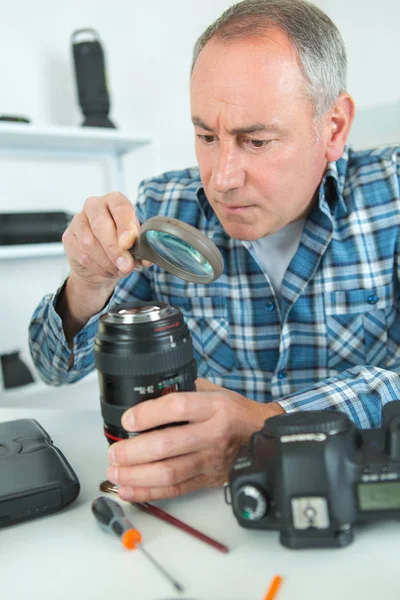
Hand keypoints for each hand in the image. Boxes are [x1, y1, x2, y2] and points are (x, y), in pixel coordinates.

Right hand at [62, 191, 151, 286]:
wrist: (103, 263)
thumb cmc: (122, 246)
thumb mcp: (136, 246)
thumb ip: (142, 250)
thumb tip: (146, 258)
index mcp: (115, 201)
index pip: (120, 207)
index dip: (125, 225)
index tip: (128, 243)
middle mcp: (94, 206)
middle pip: (100, 224)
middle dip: (115, 249)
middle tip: (126, 265)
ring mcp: (78, 220)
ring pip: (89, 242)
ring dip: (107, 261)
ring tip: (120, 270)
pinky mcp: (68, 237)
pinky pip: (81, 254)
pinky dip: (97, 267)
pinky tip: (108, 271)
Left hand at [106, 378, 284, 501]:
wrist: (262, 434)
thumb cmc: (237, 411)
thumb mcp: (215, 391)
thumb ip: (185, 389)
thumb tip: (151, 390)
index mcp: (215, 407)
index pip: (176, 408)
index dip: (147, 414)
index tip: (128, 419)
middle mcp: (213, 434)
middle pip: (166, 445)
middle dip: (132, 451)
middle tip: (114, 452)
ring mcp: (210, 460)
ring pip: (168, 472)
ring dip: (136, 474)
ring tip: (115, 472)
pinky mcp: (208, 480)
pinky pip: (175, 490)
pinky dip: (149, 492)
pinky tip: (129, 489)